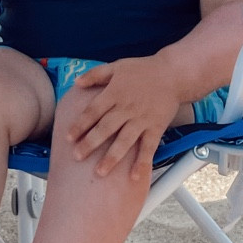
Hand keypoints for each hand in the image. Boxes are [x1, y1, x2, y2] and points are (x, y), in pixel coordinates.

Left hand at [61, 57, 180, 175]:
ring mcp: (142, 120)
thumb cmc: (143, 69)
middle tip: (77, 157)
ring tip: (100, 172)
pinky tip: (134, 176)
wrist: (173, 74)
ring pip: (124, 141)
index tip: (68, 138)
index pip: (93, 111)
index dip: (80, 124)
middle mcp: (126, 108)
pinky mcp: (156, 127)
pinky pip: (148, 147)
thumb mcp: (116, 66)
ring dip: (112, 157)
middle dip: (90, 143)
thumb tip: (76, 82)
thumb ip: (95, 75)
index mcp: (114, 93)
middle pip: (105, 128)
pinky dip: (142, 162)